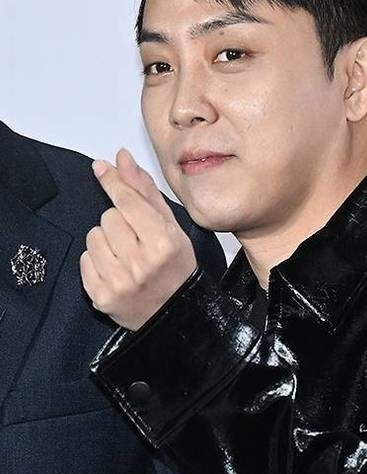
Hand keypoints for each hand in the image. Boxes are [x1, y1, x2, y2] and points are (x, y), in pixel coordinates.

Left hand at [80, 148, 196, 329]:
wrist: (174, 315)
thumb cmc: (176, 267)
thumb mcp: (171, 227)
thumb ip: (144, 191)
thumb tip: (122, 159)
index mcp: (163, 243)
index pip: (127, 202)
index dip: (113, 183)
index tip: (101, 168)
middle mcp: (140, 263)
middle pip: (108, 218)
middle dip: (119, 223)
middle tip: (135, 239)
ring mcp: (119, 282)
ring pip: (93, 237)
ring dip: (106, 242)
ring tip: (125, 256)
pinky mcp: (101, 297)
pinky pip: (84, 260)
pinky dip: (96, 262)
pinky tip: (115, 270)